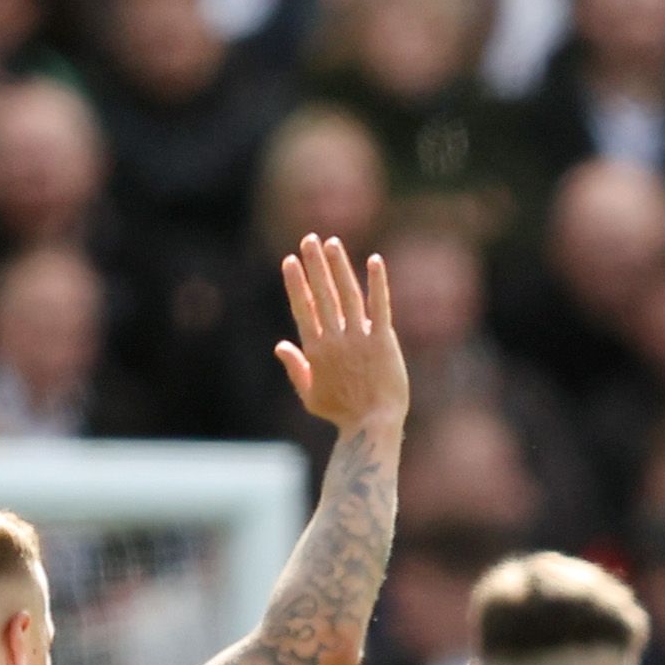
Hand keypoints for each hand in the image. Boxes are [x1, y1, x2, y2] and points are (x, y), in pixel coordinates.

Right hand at [274, 235, 406, 433]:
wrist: (372, 425)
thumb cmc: (342, 414)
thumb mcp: (310, 395)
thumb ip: (295, 368)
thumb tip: (281, 345)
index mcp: (316, 349)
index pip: (303, 307)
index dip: (296, 282)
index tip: (290, 260)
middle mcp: (336, 338)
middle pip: (322, 294)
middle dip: (314, 264)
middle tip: (308, 239)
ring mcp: (360, 338)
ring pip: (348, 294)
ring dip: (339, 266)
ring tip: (331, 243)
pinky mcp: (383, 341)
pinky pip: (380, 306)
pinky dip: (378, 283)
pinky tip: (375, 261)